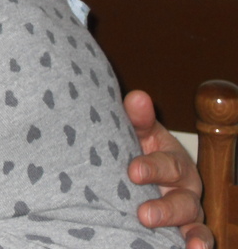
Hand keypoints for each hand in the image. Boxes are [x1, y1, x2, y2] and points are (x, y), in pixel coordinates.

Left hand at [125, 90, 212, 248]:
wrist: (138, 175)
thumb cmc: (139, 151)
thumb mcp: (138, 135)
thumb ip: (137, 119)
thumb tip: (136, 97)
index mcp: (173, 161)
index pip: (167, 163)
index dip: (151, 167)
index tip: (132, 172)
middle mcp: (185, 187)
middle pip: (182, 198)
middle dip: (163, 207)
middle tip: (142, 214)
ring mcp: (188, 210)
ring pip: (191, 220)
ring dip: (178, 228)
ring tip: (160, 234)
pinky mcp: (186, 229)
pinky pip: (198, 238)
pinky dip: (197, 244)